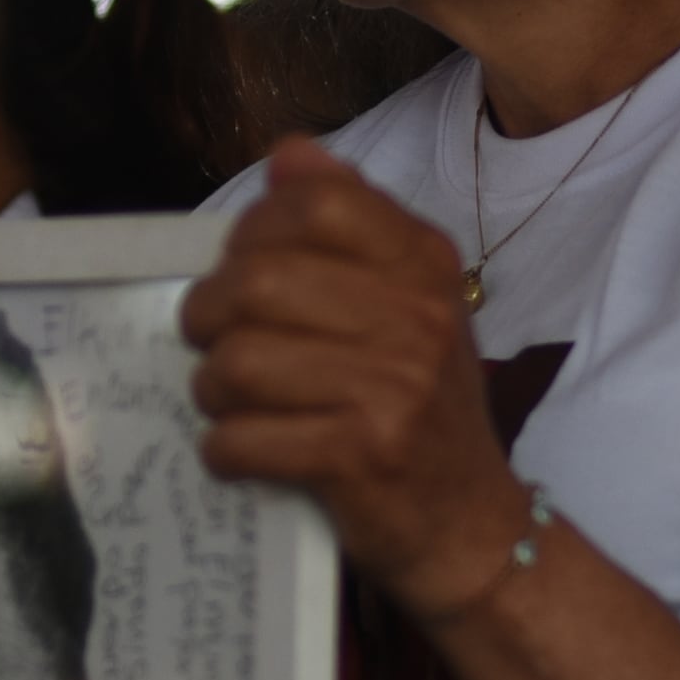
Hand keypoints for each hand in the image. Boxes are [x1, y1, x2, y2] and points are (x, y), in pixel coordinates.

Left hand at [180, 141, 529, 615]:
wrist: (470, 526)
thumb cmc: (421, 408)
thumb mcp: (407, 303)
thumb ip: (350, 224)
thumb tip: (288, 153)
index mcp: (424, 265)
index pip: (315, 204)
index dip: (254, 231)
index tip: (242, 268)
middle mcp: (417, 317)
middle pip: (257, 282)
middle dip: (209, 314)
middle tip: (211, 340)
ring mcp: (393, 389)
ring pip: (239, 362)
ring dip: (211, 387)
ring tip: (228, 400)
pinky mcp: (361, 457)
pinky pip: (244, 438)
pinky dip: (225, 448)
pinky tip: (240, 451)